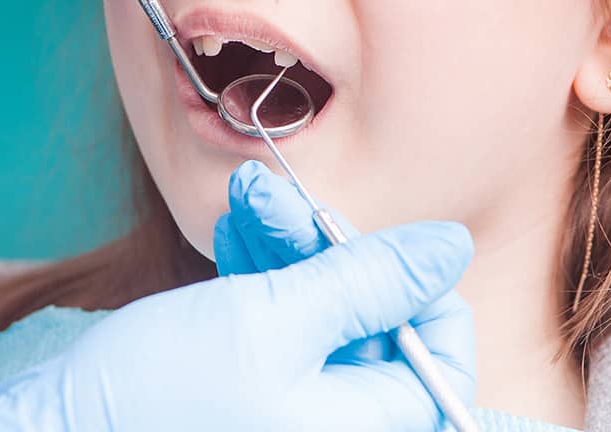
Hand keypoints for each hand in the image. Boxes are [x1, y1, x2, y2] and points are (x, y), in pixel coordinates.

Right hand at [0, 222, 474, 431]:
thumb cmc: (159, 393)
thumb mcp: (274, 320)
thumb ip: (368, 283)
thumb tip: (451, 246)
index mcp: (361, 430)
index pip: (441, 360)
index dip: (416, 289)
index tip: (368, 243)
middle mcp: (331, 430)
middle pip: (374, 329)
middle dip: (329, 252)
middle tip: (284, 202)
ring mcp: (287, 416)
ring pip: (320, 319)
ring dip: (287, 253)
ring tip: (247, 204)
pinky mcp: (247, 397)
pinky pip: (278, 333)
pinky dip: (260, 281)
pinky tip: (236, 236)